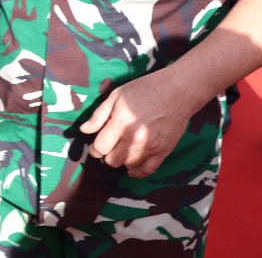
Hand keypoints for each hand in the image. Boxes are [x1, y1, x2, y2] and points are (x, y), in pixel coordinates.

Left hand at [78, 72, 197, 177]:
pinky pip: (147, 170)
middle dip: (107, 155)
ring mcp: (150, 147)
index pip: (100, 147)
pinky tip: (132, 167)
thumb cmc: (144, 89)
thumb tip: (85, 130)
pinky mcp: (163, 152)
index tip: (95, 147)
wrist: (177, 92)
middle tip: (110, 147)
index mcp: (120, 123)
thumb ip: (99, 115)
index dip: (94, 149)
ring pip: (128, 165)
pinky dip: (137, 172)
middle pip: (112, 160)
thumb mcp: (116, 96)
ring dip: (122, 160)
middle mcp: (134, 138)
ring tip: (122, 151)